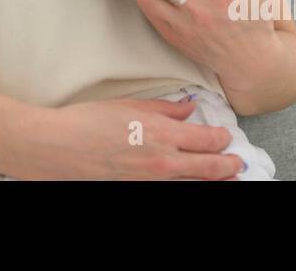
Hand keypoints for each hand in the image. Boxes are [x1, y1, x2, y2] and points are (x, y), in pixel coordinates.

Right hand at [15, 97, 244, 179]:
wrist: (58, 147)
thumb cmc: (87, 122)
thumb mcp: (130, 105)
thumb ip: (164, 108)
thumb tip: (188, 108)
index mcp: (162, 134)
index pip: (207, 140)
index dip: (222, 138)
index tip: (226, 136)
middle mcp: (162, 161)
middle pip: (209, 168)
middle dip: (228, 165)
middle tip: (237, 163)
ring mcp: (151, 180)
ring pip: (194, 183)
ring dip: (214, 180)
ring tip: (227, 178)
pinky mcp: (137, 189)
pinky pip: (172, 188)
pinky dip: (188, 184)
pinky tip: (192, 181)